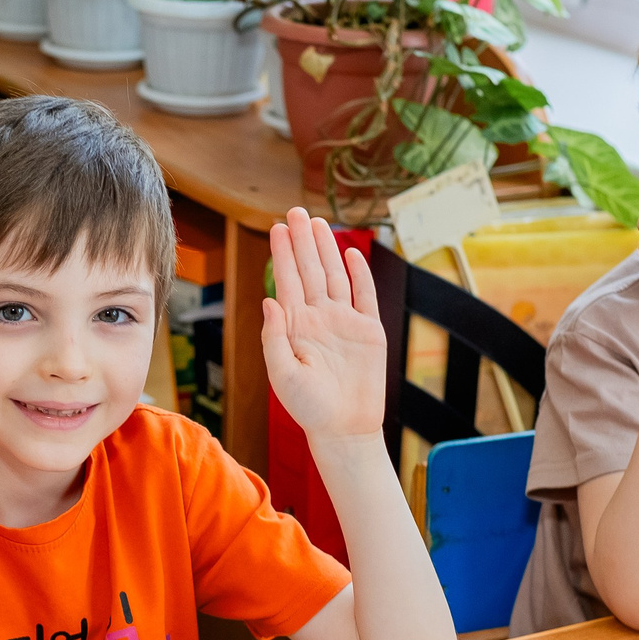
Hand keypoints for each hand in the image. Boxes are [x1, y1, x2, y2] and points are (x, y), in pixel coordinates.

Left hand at [260, 209, 392, 441]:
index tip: (277, 228)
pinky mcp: (369, 331)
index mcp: (295, 326)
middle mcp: (318, 318)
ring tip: (319, 224)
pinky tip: (351, 254)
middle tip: (296, 212)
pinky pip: (364, 296)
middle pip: (310, 271)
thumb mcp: (283, 374)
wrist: (344, 428)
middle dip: (303, 241)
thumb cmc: (309, 407)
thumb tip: (269, 300)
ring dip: (327, 250)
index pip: (286, 281)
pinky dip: (359, 275)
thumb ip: (274, 338)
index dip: (282, 254)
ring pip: (334, 276)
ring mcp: (344, 322)